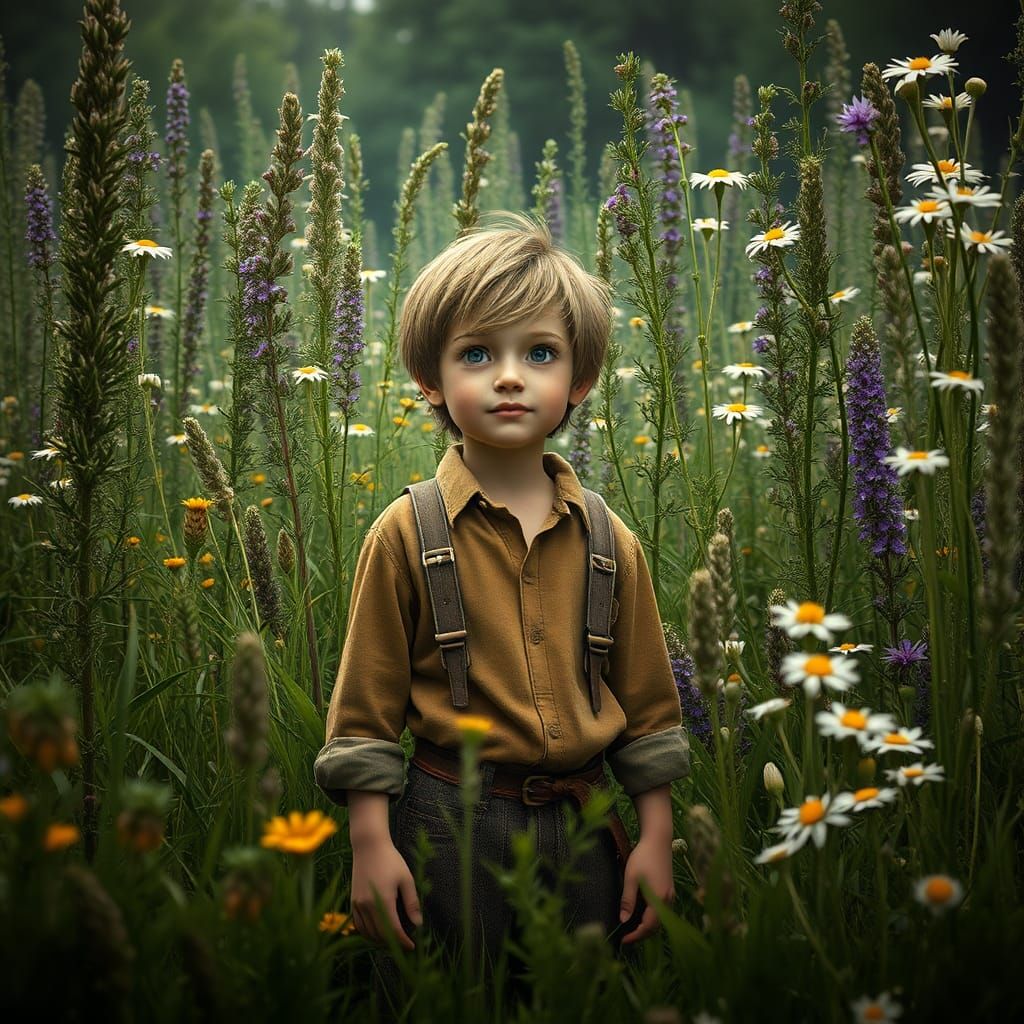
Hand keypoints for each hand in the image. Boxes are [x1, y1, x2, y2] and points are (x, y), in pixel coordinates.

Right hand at [350, 835, 422, 951]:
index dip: (403, 942)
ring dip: (379, 940)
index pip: (393, 931)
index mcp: (383, 901)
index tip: (412, 947)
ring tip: (392, 941)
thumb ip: (412, 903)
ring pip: (367, 932)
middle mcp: (367, 905)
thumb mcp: (406, 879)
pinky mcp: (353, 901)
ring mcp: (357, 904)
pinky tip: (376, 932)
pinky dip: (367, 932)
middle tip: (404, 945)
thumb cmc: (390, 860)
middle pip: (379, 934)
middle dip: (392, 943)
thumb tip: (418, 924)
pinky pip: (358, 924)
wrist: (369, 846)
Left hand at [618, 835, 674, 944]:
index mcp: (658, 898)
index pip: (648, 926)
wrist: (658, 840)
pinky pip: (663, 911)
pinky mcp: (669, 890)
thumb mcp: (631, 877)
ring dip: (648, 927)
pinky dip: (653, 918)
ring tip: (633, 928)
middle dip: (642, 934)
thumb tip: (623, 920)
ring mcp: (670, 895)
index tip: (623, 940)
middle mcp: (668, 900)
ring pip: (661, 919)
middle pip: (657, 926)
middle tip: (627, 937)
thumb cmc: (643, 857)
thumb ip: (628, 900)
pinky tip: (643, 914)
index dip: (636, 936)